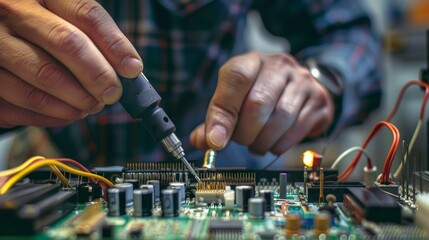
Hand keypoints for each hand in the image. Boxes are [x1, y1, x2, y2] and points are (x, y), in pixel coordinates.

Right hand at [0, 0, 141, 127]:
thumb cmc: (36, 27)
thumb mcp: (60, 16)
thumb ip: (91, 35)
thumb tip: (129, 68)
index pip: (87, 14)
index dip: (115, 45)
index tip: (132, 69)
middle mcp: (12, 11)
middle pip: (68, 43)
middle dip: (98, 75)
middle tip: (111, 94)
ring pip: (44, 77)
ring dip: (76, 101)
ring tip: (90, 106)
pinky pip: (19, 104)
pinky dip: (49, 116)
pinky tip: (65, 114)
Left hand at [190, 52, 333, 154]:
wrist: (298, 87)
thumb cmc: (259, 94)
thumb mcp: (234, 98)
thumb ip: (216, 118)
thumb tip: (201, 141)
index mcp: (251, 62)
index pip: (235, 80)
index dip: (222, 114)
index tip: (215, 141)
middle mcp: (279, 66)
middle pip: (258, 104)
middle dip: (243, 133)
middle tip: (240, 141)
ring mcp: (302, 82)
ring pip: (279, 120)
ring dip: (261, 142)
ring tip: (255, 144)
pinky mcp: (318, 101)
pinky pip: (296, 130)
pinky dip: (279, 145)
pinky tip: (272, 143)